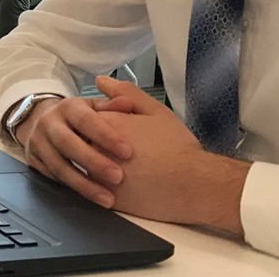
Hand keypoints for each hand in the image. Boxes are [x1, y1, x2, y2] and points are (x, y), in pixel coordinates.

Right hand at [15, 95, 133, 207]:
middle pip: (67, 143)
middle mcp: (48, 123)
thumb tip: (127, 104)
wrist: (40, 120)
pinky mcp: (33, 161)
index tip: (128, 152)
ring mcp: (38, 143)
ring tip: (108, 198)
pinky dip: (74, 189)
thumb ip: (112, 106)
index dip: (105, 136)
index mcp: (67, 107)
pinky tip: (92, 197)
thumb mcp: (94, 106)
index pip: (85, 120)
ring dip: (84, 184)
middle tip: (118, 177)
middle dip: (93, 162)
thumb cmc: (78, 117)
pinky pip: (53, 177)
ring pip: (58, 166)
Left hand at [90, 76, 248, 233]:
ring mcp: (97, 176)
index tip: (127, 130)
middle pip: (85, 142)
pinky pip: (96, 189)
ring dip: (101, 165)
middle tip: (132, 151)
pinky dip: (107, 186)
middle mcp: (94, 149)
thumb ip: (125, 92)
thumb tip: (100, 80)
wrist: (193, 185)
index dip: (107, 123)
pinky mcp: (105, 199)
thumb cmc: (177, 145)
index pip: (87, 118)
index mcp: (104, 123)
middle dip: (100, 143)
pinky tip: (129, 184)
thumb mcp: (155, 110)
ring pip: (88, 167)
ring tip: (131, 167)